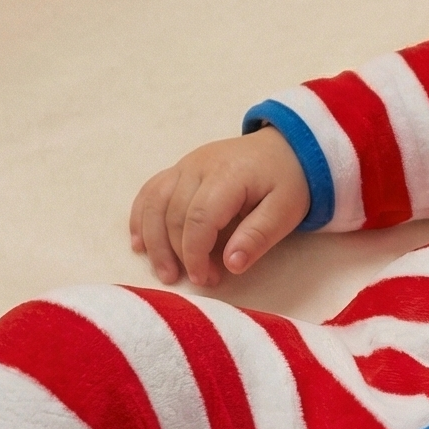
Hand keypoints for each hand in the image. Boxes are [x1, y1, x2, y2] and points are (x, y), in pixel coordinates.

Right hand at [128, 128, 309, 285]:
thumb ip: (258, 236)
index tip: (205, 279)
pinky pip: (151, 192)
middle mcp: (199, 166)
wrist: (287, 147)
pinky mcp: (180, 169)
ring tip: (164, 272)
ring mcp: (185, 165)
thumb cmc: (288, 182)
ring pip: (154, 203)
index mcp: (228, 176)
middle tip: (198, 280)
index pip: (198, 219)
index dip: (195, 254)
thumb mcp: (286, 211)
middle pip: (172, 214)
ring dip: (153, 241)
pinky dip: (141, 218)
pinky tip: (140, 243)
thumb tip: (231, 265)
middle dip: (178, 254)